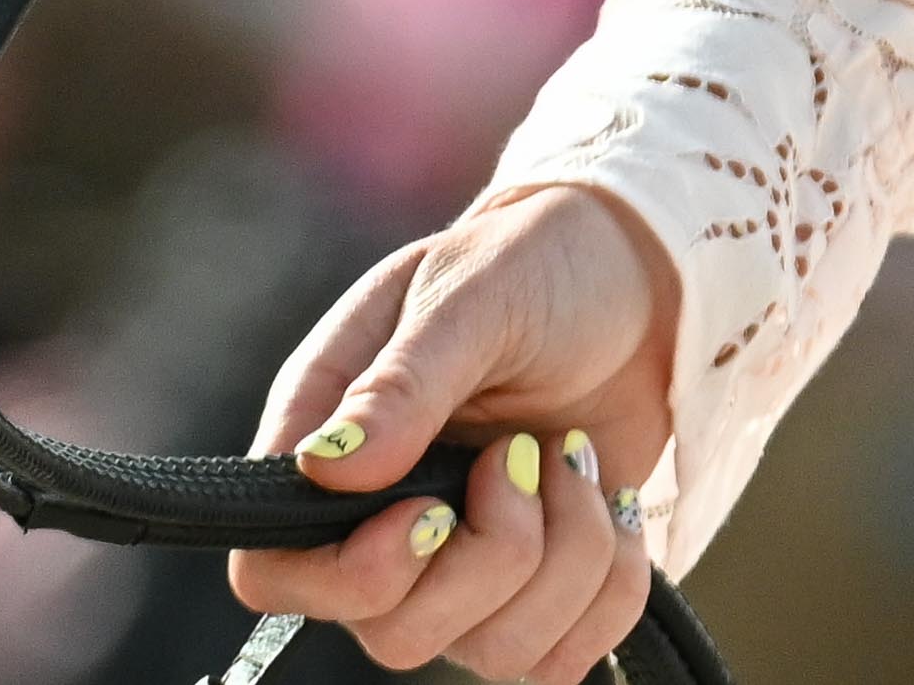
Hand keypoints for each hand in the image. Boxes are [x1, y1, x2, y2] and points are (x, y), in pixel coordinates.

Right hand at [227, 177, 683, 675]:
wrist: (642, 279)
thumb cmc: (535, 267)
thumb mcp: (470, 296)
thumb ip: (402, 382)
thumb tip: (327, 470)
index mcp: (329, 448)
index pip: (272, 575)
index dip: (349, 574)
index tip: (431, 510)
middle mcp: (381, 526)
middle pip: (392, 634)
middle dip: (491, 556)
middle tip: (524, 454)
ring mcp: (460, 569)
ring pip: (488, 653)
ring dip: (565, 560)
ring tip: (573, 459)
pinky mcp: (538, 592)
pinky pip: (562, 660)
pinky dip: (610, 590)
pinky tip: (612, 504)